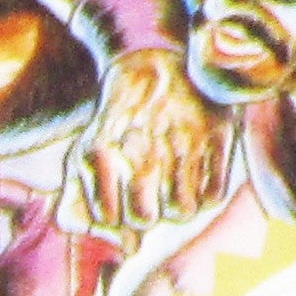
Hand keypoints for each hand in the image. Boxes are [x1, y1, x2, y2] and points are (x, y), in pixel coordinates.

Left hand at [66, 43, 229, 246]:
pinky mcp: (217, 135)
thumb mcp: (87, 148)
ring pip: (183, 212)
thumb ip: (79, 200)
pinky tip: (194, 176)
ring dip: (176, 205)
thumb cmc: (121, 116)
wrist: (157, 55)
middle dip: (146, 212)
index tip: (121, 200)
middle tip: (149, 195)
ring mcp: (182, 142)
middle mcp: (142, 146)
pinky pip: (214, 195)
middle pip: (145, 219)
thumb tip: (104, 239)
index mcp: (103, 149)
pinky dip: (205, 194)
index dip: (116, 215)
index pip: (109, 218)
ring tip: (173, 186)